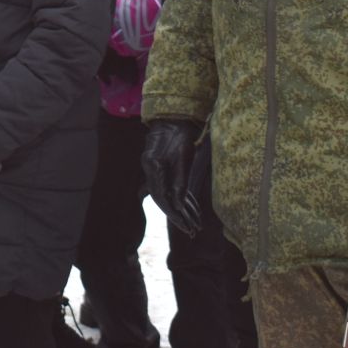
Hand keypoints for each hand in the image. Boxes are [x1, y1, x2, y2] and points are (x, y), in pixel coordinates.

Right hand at [141, 117, 203, 236]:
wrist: (175, 116)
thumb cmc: (180, 133)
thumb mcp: (184, 157)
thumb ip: (179, 181)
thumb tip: (178, 205)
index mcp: (152, 166)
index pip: (161, 196)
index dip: (173, 213)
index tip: (184, 225)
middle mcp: (151, 169)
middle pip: (164, 199)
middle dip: (178, 216)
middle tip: (192, 231)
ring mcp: (156, 168)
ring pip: (169, 195)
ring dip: (183, 210)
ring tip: (196, 225)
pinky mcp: (164, 167)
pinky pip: (173, 187)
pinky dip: (184, 199)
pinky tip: (193, 210)